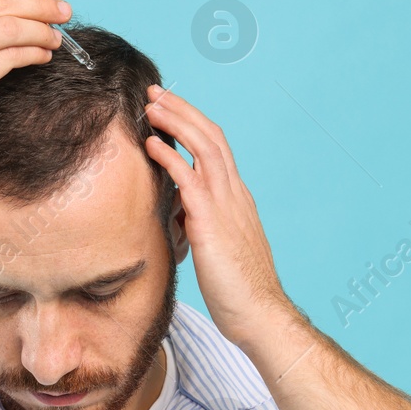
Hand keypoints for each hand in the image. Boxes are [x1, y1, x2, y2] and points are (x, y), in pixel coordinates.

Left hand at [141, 85, 294, 351]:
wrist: (259, 316)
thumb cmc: (236, 290)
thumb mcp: (214, 248)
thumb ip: (197, 224)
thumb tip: (177, 214)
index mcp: (236, 199)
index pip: (216, 149)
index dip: (193, 125)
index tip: (169, 110)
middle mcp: (235, 194)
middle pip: (211, 137)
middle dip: (182, 111)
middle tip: (156, 93)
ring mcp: (226, 206)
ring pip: (204, 148)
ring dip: (176, 123)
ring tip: (151, 106)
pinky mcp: (212, 223)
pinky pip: (190, 181)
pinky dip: (170, 158)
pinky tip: (152, 145)